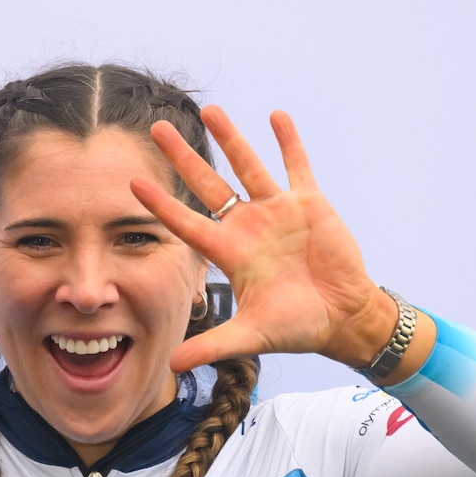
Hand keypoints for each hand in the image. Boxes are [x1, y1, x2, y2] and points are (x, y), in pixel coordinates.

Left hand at [131, 106, 394, 371]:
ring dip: (231, 138)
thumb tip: (172, 366)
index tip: (133, 183)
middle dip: (183, 157)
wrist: (341, 317)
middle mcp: (247, 225)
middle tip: (157, 128)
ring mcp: (277, 211)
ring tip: (210, 110)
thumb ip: (213, 345)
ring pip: (248, 166)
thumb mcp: (251, 335)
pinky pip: (296, 166)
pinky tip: (276, 116)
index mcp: (230, 252)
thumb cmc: (295, 326)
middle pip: (208, 184)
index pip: (187, 222)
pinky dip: (288, 142)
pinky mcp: (309, 203)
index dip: (162, 204)